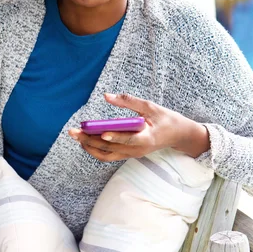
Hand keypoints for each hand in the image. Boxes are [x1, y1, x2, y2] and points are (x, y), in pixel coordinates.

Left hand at [68, 93, 209, 161]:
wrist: (178, 135)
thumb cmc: (166, 119)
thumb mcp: (150, 106)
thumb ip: (129, 101)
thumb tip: (107, 96)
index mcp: (147, 138)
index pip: (129, 139)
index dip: (115, 137)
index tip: (103, 133)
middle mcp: (138, 150)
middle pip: (111, 148)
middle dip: (90, 140)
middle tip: (73, 131)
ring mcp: (133, 154)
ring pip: (107, 155)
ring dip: (90, 147)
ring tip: (76, 137)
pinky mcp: (129, 154)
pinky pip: (110, 155)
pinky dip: (96, 150)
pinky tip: (85, 141)